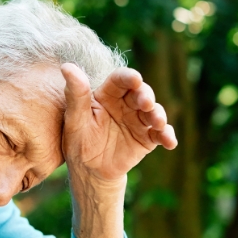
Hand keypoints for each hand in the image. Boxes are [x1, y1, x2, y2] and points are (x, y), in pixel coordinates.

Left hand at [61, 63, 176, 184]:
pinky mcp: (147, 138)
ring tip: (158, 123)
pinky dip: (167, 136)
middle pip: (141, 93)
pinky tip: (170, 142)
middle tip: (146, 103)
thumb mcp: (75, 119)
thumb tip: (67, 66)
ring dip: (159, 115)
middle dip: (146, 96)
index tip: (135, 79)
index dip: (129, 77)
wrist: (89, 170)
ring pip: (154, 112)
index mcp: (107, 95)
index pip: (120, 80)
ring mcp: (138, 121)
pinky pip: (160, 135)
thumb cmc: (78, 141)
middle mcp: (126, 104)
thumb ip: (75, 94)